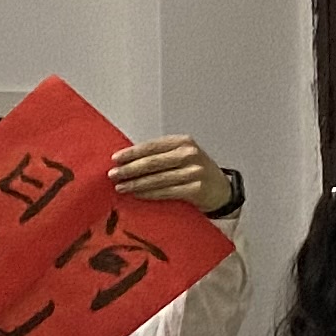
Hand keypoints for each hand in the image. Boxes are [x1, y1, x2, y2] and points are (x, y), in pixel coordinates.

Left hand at [110, 136, 238, 216]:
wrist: (222, 190)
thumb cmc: (195, 171)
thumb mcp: (180, 156)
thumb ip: (159, 155)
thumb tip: (125, 161)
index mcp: (182, 141)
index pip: (151, 146)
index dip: (131, 153)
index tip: (115, 159)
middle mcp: (189, 154)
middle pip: (152, 162)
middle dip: (129, 169)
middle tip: (113, 175)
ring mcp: (194, 171)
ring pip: (157, 178)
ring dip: (136, 183)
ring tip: (120, 187)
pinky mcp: (196, 188)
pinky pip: (166, 191)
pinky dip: (149, 193)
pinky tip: (137, 194)